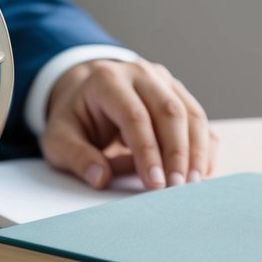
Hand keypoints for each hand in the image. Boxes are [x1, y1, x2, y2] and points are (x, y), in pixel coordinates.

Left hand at [40, 59, 216, 189]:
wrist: (84, 96)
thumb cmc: (73, 120)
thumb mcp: (58, 138)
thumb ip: (76, 157)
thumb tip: (101, 178)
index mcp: (107, 80)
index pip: (134, 116)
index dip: (148, 151)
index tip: (154, 183)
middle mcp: (140, 74)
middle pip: (170, 112)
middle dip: (177, 153)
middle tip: (177, 187)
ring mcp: (163, 82)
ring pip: (192, 114)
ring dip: (196, 152)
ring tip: (191, 184)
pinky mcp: (179, 94)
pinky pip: (199, 122)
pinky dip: (203, 148)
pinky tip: (199, 173)